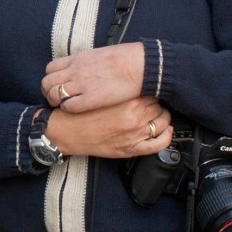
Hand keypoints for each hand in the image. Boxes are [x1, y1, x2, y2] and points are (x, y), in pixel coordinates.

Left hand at [42, 43, 144, 112]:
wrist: (139, 65)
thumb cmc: (124, 59)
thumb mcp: (98, 54)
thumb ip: (85, 62)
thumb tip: (82, 68)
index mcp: (77, 59)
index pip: (50, 69)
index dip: (51, 79)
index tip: (57, 86)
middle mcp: (75, 71)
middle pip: (47, 83)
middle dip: (48, 92)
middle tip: (55, 99)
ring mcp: (81, 85)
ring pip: (54, 95)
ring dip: (55, 102)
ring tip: (63, 106)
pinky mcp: (90, 99)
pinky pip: (68, 106)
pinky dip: (67, 109)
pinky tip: (75, 109)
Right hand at [45, 97, 171, 158]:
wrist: (65, 132)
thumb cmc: (79, 112)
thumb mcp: (99, 92)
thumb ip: (118, 88)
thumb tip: (134, 82)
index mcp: (128, 101)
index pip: (150, 91)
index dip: (148, 91)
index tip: (145, 91)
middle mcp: (135, 117)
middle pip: (158, 105)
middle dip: (154, 104)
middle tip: (147, 103)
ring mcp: (135, 134)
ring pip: (162, 122)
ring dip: (161, 118)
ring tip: (154, 116)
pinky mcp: (132, 149)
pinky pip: (159, 144)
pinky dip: (166, 137)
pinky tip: (165, 131)